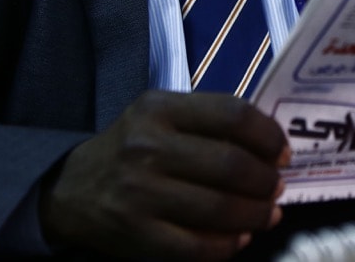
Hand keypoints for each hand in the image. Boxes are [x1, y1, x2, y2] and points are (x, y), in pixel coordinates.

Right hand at [40, 89, 288, 260]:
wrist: (71, 189)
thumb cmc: (131, 147)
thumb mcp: (160, 116)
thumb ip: (208, 122)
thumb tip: (270, 146)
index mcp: (160, 109)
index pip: (232, 115)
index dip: (268, 135)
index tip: (282, 152)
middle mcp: (149, 147)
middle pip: (231, 165)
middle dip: (266, 180)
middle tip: (277, 187)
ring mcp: (141, 193)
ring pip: (220, 208)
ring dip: (255, 214)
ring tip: (267, 213)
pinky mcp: (137, 234)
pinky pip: (198, 246)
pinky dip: (229, 244)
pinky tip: (240, 237)